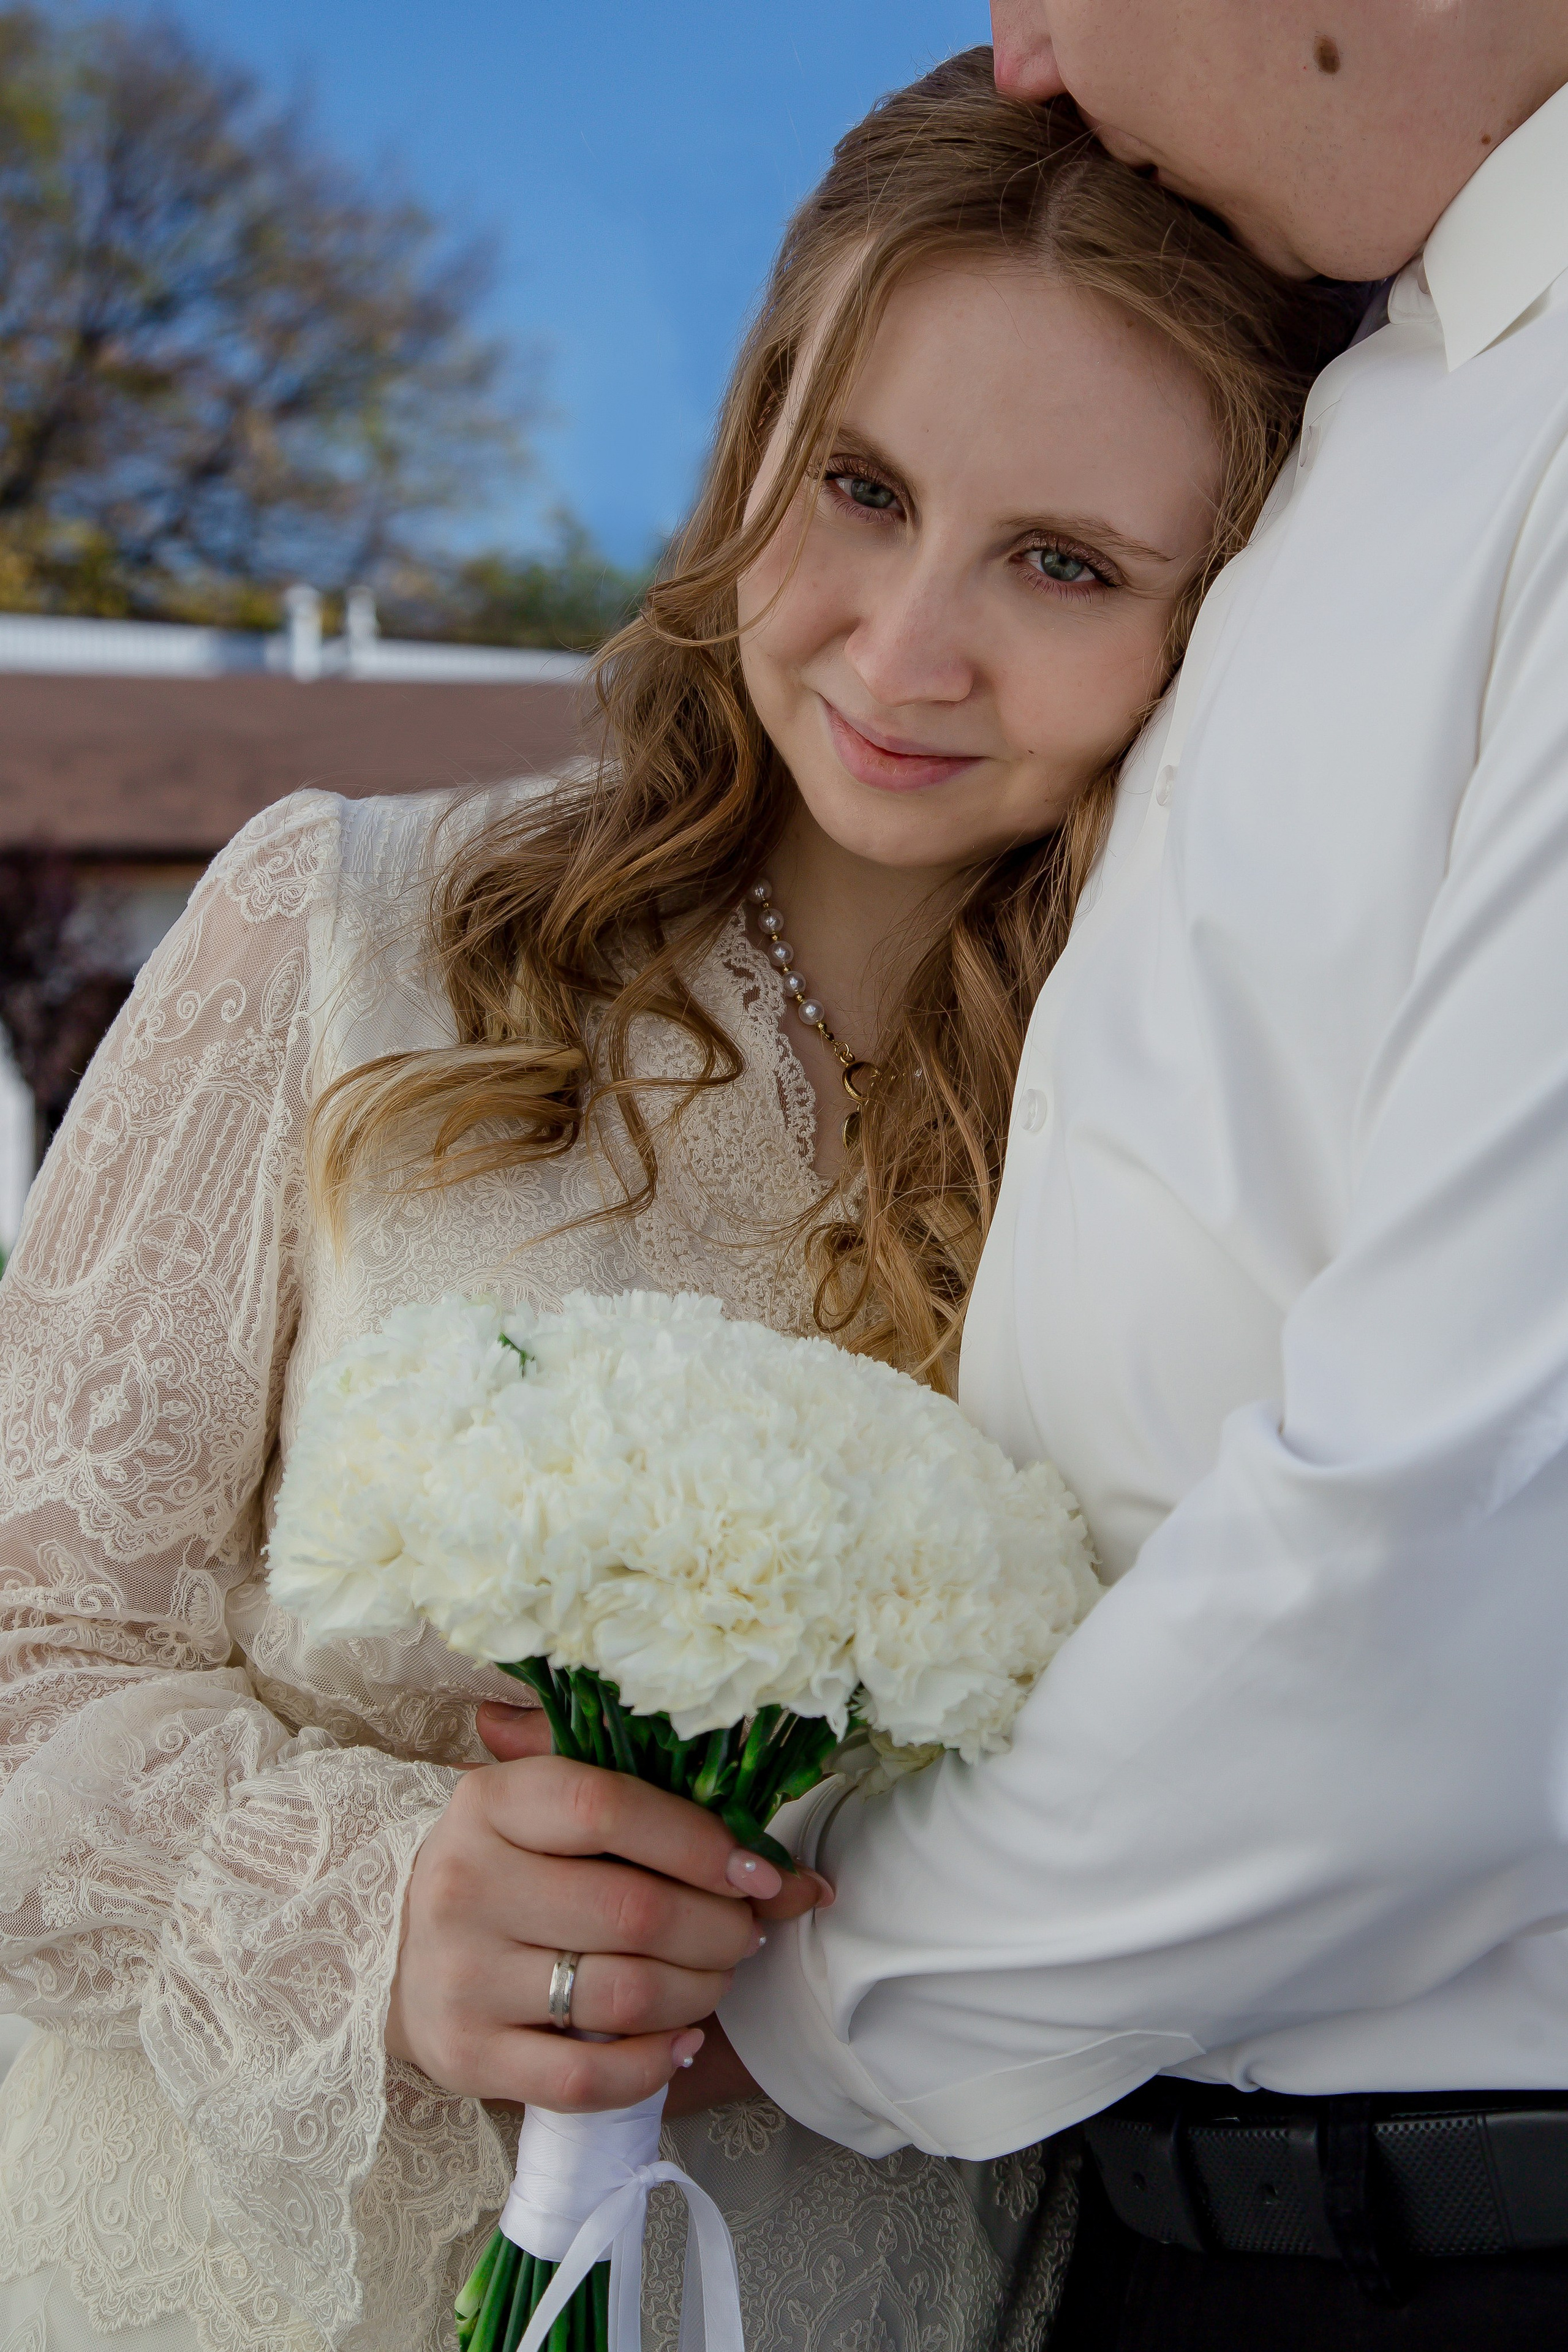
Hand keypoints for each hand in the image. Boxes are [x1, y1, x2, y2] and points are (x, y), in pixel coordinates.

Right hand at [383, 1704, 826, 2112]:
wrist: (399, 1950)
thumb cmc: (509, 1865)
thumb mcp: (552, 1807)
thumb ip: (663, 1808)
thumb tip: (796, 1873)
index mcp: (490, 1801)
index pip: (610, 1808)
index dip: (701, 1842)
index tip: (759, 1872)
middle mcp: (465, 1883)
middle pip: (635, 1910)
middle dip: (720, 1927)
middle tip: (745, 1931)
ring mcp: (461, 1976)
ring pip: (624, 1994)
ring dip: (700, 1991)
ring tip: (716, 1978)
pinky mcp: (467, 2056)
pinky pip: (586, 2079)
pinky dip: (654, 2065)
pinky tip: (682, 2042)